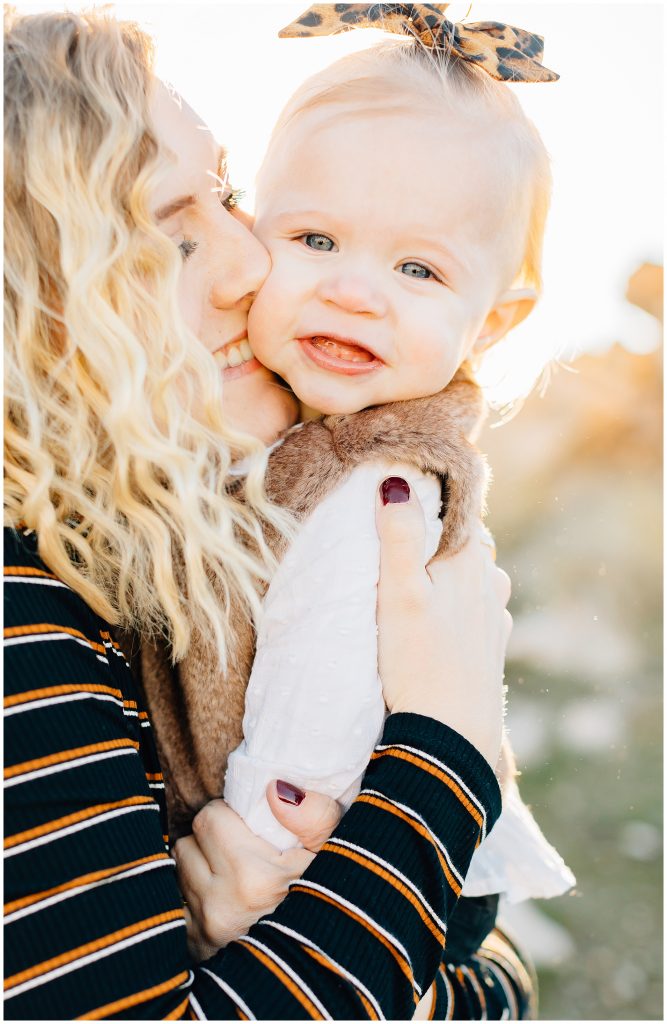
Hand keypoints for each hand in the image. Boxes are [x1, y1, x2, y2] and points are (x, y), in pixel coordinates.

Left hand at [173, 784, 341, 960]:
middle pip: (188, 842)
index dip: (228, 816)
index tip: (248, 827)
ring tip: (232, 873)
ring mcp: (205, 931)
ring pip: (180, 871)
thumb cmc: (329, 896)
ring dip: (200, 865)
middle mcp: (221, 907)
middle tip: (240, 849)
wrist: (318, 958)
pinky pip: (179, 902)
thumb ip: (314, 815)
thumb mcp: (335, 850)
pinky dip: (194, 895)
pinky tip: (222, 899)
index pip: (209, 819)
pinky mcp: (195, 948)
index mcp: (253, 878)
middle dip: (210, 839)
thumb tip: (275, 789)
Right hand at [376, 478, 511, 766]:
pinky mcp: (491, 647)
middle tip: (392, 550)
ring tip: (409, 590)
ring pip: (468, 577)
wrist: (452, 738)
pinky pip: (472, 611)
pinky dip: (454, 608)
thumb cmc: (420, 663)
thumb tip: (396, 482)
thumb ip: (399, 536)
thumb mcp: (399, 595)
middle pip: (460, 542)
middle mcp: (491, 582)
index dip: (425, 500)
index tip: (395, 501)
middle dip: (432, 540)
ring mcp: (495, 616)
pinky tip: (432, 626)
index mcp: (471, 560)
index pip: (453, 507)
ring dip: (444, 576)